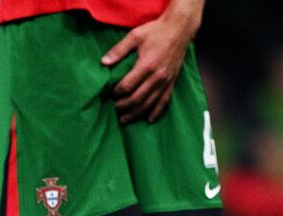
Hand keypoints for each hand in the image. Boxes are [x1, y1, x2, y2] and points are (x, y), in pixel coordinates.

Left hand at [101, 8, 197, 123]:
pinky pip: (165, 101)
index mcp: (147, 65)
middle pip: (137, 98)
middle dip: (123, 106)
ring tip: (125, 119)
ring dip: (136, 113)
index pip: (128, 86)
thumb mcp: (135, 36)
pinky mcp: (172, 81)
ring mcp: (166, 80)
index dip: (117, 92)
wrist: (179, 28)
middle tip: (114, 108)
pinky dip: (156, 112)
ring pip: (149, 103)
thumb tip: (103, 62)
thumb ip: (118, 50)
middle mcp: (157, 76)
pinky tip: (149, 119)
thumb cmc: (156, 31)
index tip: (111, 93)